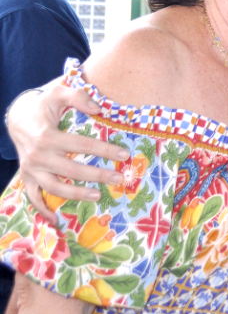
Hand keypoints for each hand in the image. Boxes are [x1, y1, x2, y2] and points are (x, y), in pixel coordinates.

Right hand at [8, 85, 125, 222]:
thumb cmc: (43, 105)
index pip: (81, 145)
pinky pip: (33, 197)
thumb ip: (78, 96)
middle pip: (71, 170)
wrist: (17, 117)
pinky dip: (42, 210)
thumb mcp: (58, 93)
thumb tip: (98, 108)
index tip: (124, 154)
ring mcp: (30, 169)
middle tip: (119, 178)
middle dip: (97, 175)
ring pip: (55, 187)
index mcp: (46, 136)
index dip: (104, 150)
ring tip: (98, 195)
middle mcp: (37, 156)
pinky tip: (56, 220)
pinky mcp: (27, 177)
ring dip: (76, 195)